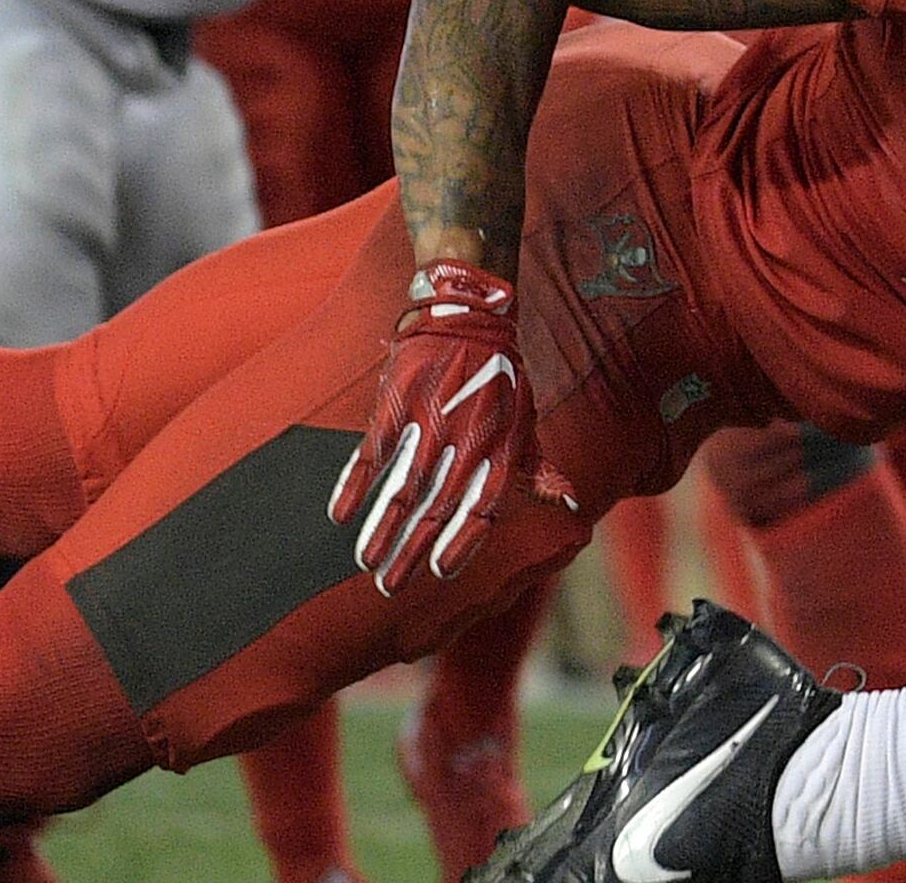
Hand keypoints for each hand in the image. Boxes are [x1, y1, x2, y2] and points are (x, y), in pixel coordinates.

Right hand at [331, 261, 533, 593]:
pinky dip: (353, 484)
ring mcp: (426, 422)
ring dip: (382, 527)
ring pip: (401, 486)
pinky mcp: (395, 405)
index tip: (440, 572)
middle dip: (412, 549)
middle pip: (436, 506)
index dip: (461, 541)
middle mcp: (463, 440)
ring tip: (367, 563)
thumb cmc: (503, 377)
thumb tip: (566, 504)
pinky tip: (340, 516)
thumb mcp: (527, 421)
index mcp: (498, 447)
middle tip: (392, 587)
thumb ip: (538, 468)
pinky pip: (370, 453)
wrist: (469, 318)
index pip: (481, 507)